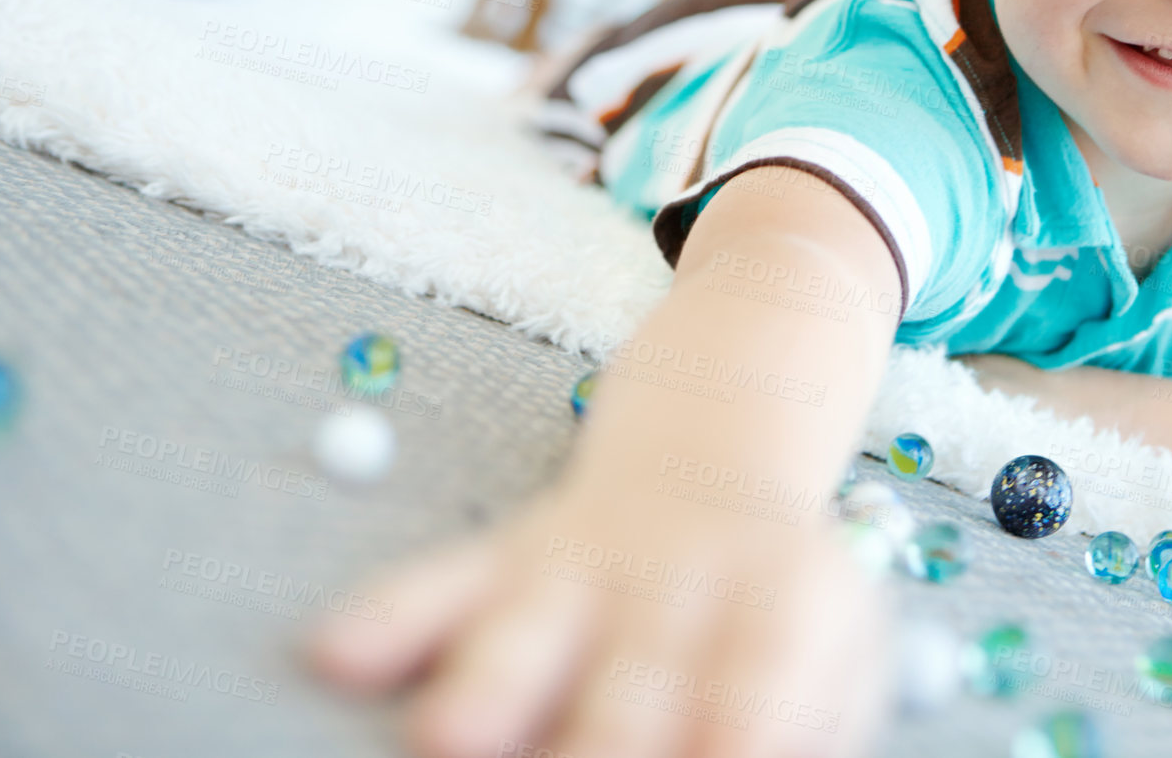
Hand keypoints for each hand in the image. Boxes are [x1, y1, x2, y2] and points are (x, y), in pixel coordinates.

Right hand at [306, 461, 895, 757]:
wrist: (715, 444)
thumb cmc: (776, 595)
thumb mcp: (838, 639)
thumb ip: (811, 715)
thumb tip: (764, 757)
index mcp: (784, 599)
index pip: (766, 677)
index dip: (744, 723)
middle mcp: (677, 582)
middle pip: (639, 678)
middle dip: (604, 747)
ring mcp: (583, 567)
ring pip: (530, 627)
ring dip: (489, 685)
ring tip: (448, 739)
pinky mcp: (505, 557)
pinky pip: (437, 584)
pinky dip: (386, 617)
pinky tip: (334, 653)